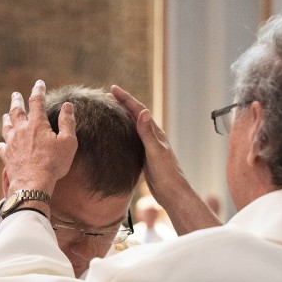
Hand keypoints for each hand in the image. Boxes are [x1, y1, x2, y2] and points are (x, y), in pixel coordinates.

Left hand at [0, 80, 77, 199]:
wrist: (32, 183)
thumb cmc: (53, 163)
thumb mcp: (68, 142)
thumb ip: (67, 122)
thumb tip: (68, 106)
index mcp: (37, 125)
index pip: (37, 102)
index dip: (38, 91)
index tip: (39, 84)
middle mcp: (22, 131)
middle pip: (17, 111)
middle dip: (17, 101)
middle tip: (15, 95)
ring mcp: (12, 143)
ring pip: (7, 127)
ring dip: (7, 119)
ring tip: (6, 115)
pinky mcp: (7, 157)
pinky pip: (2, 147)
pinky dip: (3, 143)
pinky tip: (2, 144)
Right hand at [110, 84, 221, 232]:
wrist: (172, 193)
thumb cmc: (166, 174)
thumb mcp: (155, 151)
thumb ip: (148, 132)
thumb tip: (143, 112)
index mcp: (155, 133)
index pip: (138, 110)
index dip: (126, 99)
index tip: (113, 88)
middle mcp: (152, 137)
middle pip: (136, 115)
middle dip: (123, 104)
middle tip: (109, 95)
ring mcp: (148, 146)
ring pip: (133, 126)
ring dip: (123, 116)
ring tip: (111, 110)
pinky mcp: (145, 156)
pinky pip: (132, 139)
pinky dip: (124, 132)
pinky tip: (118, 135)